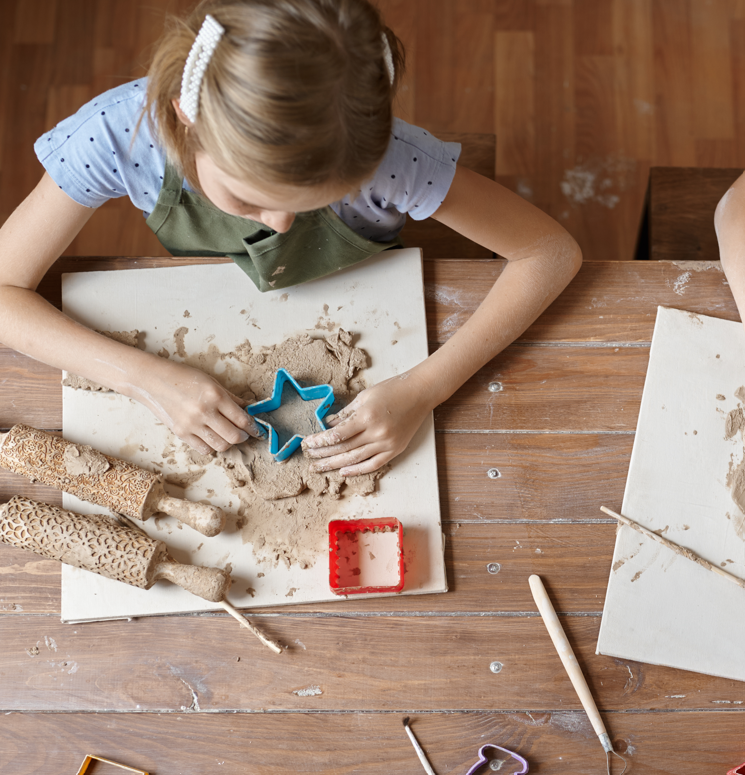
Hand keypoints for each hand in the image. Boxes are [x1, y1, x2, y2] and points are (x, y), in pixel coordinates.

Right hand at [128, 357, 261, 453]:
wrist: (153, 381)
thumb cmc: (184, 377)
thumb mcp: (211, 382)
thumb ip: (232, 398)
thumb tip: (249, 409)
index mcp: (215, 396)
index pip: (242, 419)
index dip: (253, 427)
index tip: (257, 429)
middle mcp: (204, 412)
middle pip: (234, 437)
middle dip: (244, 437)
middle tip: (245, 433)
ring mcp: (191, 425)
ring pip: (220, 446)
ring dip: (229, 443)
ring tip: (228, 434)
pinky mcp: (181, 434)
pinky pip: (204, 449)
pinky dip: (212, 446)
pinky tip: (212, 437)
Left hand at [302, 371, 433, 474]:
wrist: (419, 393)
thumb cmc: (392, 390)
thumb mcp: (364, 396)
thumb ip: (346, 413)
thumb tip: (328, 424)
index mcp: (366, 417)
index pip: (337, 434)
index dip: (320, 440)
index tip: (307, 443)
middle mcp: (376, 433)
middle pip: (343, 449)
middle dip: (323, 454)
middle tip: (308, 458)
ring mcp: (386, 444)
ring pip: (355, 459)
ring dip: (334, 464)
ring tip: (319, 467)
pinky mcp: (395, 450)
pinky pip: (373, 464)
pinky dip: (357, 470)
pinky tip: (343, 471)